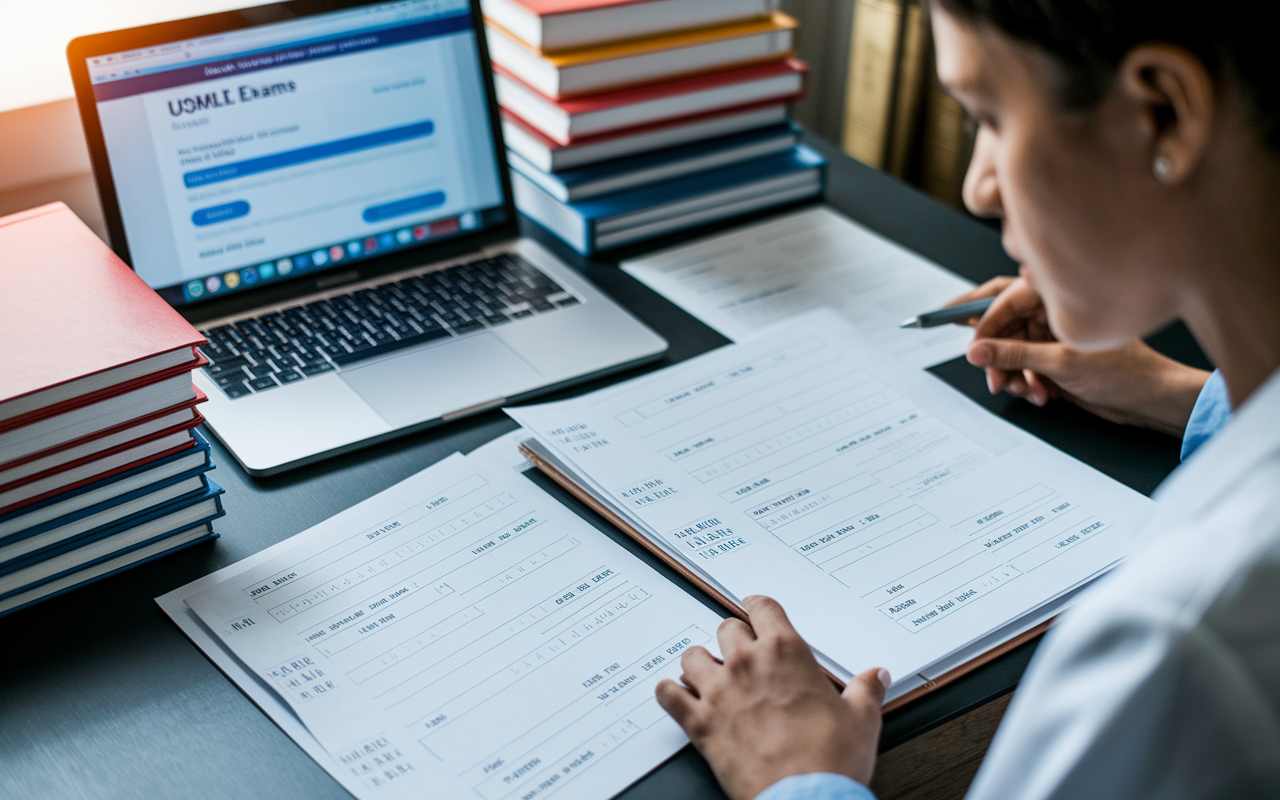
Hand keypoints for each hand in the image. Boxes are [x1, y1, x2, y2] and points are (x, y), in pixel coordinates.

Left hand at [655, 596, 889, 799]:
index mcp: (786, 653)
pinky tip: (678, 697)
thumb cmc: (829, 760)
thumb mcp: (861, 720)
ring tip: (709, 674)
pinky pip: (668, 694)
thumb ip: (865, 691)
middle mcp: (747, 663)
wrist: (803, 799)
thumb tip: (877, 676)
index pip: (763, 608)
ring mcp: (719, 691)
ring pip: (693, 656)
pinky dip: (670, 694)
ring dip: (700, 663)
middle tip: (742, 652)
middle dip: (734, 639)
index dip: (759, 608)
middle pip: (727, 629)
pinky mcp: (699, 722)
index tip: (756, 610)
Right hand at [947, 274, 1210, 435]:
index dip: (982, 323)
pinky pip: (1023, 369)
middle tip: (989, 373)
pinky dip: (1026, 384)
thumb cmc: (1126, 371)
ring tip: (1022, 390)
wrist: (1152, 400)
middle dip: (994, 354)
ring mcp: (1052, 336)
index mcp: (1057, 296)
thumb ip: (1013, 354)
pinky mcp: (1054, 359)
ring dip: (1011, 375)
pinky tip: (1041, 395)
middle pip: (1002, 325)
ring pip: (1010, 351)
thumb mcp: (1060, 363)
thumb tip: (975, 350)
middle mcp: (1052, 312)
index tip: (969, 345)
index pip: (1003, 299)